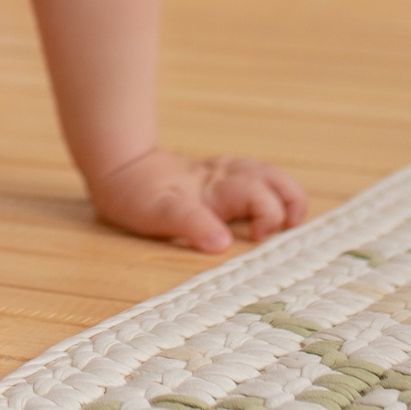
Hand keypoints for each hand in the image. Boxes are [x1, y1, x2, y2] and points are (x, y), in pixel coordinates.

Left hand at [91, 147, 307, 251]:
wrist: (117, 167)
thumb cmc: (136, 194)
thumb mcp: (159, 214)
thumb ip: (191, 224)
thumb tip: (223, 243)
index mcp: (215, 187)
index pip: (259, 195)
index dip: (269, 216)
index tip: (261, 238)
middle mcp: (223, 177)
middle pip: (271, 178)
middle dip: (291, 200)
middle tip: (294, 226)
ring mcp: (219, 174)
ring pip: (265, 173)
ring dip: (284, 192)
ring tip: (293, 218)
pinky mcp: (214, 177)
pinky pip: (251, 175)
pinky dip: (268, 188)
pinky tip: (270, 204)